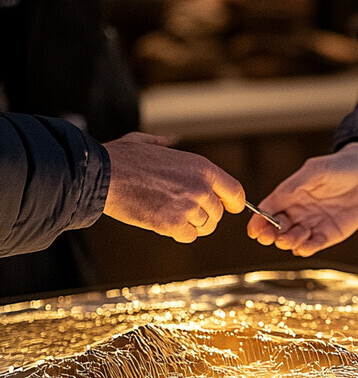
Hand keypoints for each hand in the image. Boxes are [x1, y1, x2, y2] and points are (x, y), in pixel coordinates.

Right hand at [103, 133, 244, 242]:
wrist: (101, 174)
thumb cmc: (121, 159)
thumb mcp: (147, 141)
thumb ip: (167, 143)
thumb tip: (172, 140)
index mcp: (201, 167)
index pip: (235, 192)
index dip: (233, 203)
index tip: (228, 208)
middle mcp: (200, 187)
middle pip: (218, 214)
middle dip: (204, 216)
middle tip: (184, 212)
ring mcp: (188, 206)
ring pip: (205, 227)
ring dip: (191, 226)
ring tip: (171, 216)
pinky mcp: (173, 224)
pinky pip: (188, 237)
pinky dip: (178, 234)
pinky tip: (163, 223)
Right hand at [247, 142, 357, 255]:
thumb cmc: (340, 167)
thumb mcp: (317, 170)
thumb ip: (297, 183)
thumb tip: (280, 196)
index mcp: (289, 195)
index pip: (267, 210)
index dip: (258, 221)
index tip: (254, 230)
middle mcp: (296, 212)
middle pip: (275, 230)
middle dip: (270, 235)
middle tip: (273, 236)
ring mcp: (311, 225)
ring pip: (291, 241)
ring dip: (289, 242)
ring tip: (297, 234)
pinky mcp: (327, 235)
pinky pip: (311, 247)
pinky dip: (306, 249)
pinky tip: (307, 245)